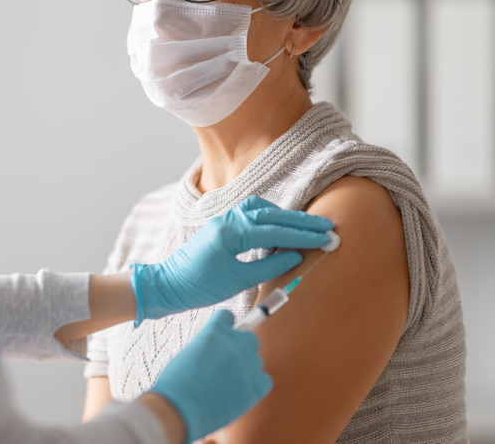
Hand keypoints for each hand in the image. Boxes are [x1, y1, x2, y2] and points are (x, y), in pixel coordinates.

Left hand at [130, 195, 331, 324]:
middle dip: (301, 222)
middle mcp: (228, 220)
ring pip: (260, 209)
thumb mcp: (237, 281)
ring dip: (284, 216)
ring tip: (306, 227)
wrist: (168, 285)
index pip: (276, 230)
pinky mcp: (221, 226)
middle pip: (272, 215)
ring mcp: (223, 220)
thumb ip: (268, 267)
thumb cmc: (199, 286)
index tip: (327, 238)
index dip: (304, 235)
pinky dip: (268, 217)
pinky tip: (278, 228)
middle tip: (327, 227)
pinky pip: (250, 214)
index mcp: (232, 232)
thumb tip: (295, 256)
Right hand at [150, 310, 270, 442]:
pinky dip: (254, 387)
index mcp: (215, 330)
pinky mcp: (258, 384)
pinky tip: (238, 395)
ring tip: (227, 386)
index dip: (225, 328)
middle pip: (250, 338)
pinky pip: (264, 380)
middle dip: (241, 349)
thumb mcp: (189, 352)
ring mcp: (249, 362)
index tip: (222, 339)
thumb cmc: (178, 383)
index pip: (228, 317)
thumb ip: (208, 346)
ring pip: (255, 361)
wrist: (182, 407)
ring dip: (246, 370)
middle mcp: (236, 342)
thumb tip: (218, 351)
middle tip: (227, 366)